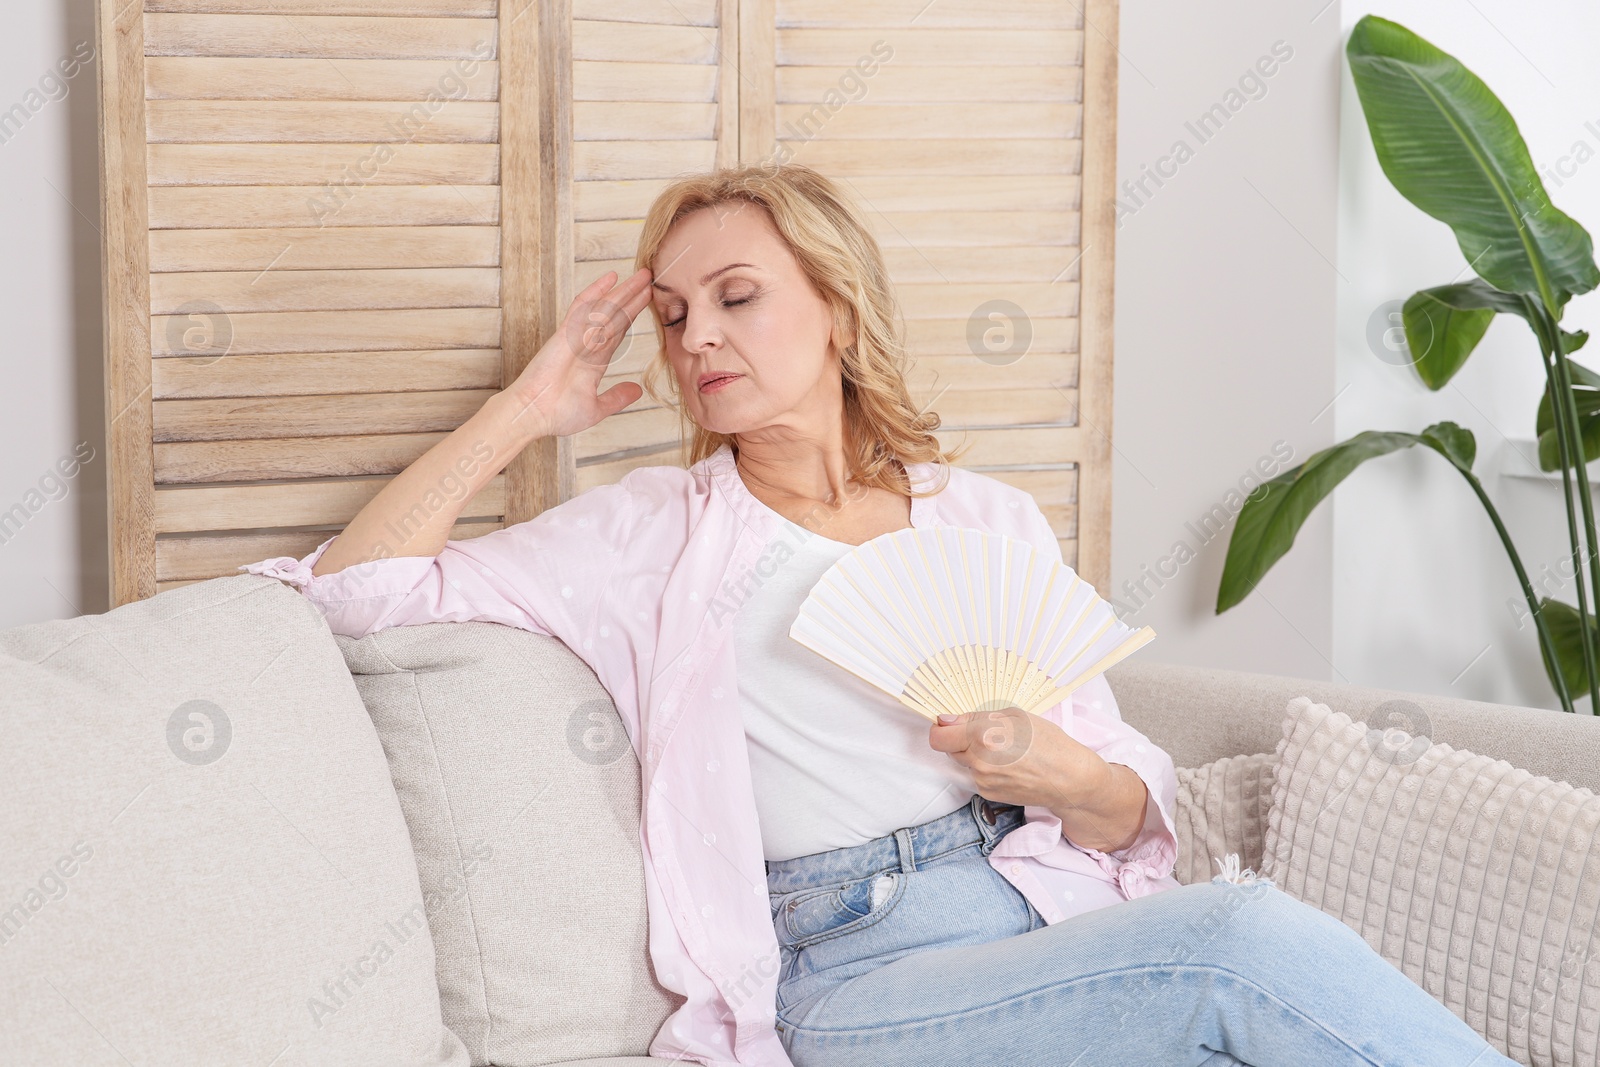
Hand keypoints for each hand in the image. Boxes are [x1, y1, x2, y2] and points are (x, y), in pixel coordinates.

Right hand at [501, 268, 653, 438]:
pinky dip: (597, 292)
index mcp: (594, 362)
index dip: (632, 316)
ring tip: (644, 275)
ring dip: (624, 291)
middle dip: (633, 298)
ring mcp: (577, 337)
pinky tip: (612, 278)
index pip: (617, 332)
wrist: (534, 415)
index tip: (647, 303)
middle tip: (651, 279)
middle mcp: (587, 345)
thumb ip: (616, 398)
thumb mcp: (597, 408)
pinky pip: (583, 308)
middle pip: (615, 316)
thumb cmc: (557, 414)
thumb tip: (637, 390)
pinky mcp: (566, 333)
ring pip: (605, 308)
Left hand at [928, 706, 1102, 812]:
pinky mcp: (988, 794)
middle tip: (984, 734)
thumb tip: (946, 721)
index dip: (940, 729)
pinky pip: (976, 777)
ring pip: (963, 763)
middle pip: (948, 750)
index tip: (949, 725)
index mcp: (981, 735)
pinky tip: (1007, 765)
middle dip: (959, 740)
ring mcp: (982, 780)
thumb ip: (974, 718)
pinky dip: (984, 770)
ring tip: (1002, 751)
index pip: (937, 737)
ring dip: (973, 755)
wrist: (1068, 778)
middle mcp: (977, 761)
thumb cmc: (1047, 741)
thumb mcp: (1014, 716)